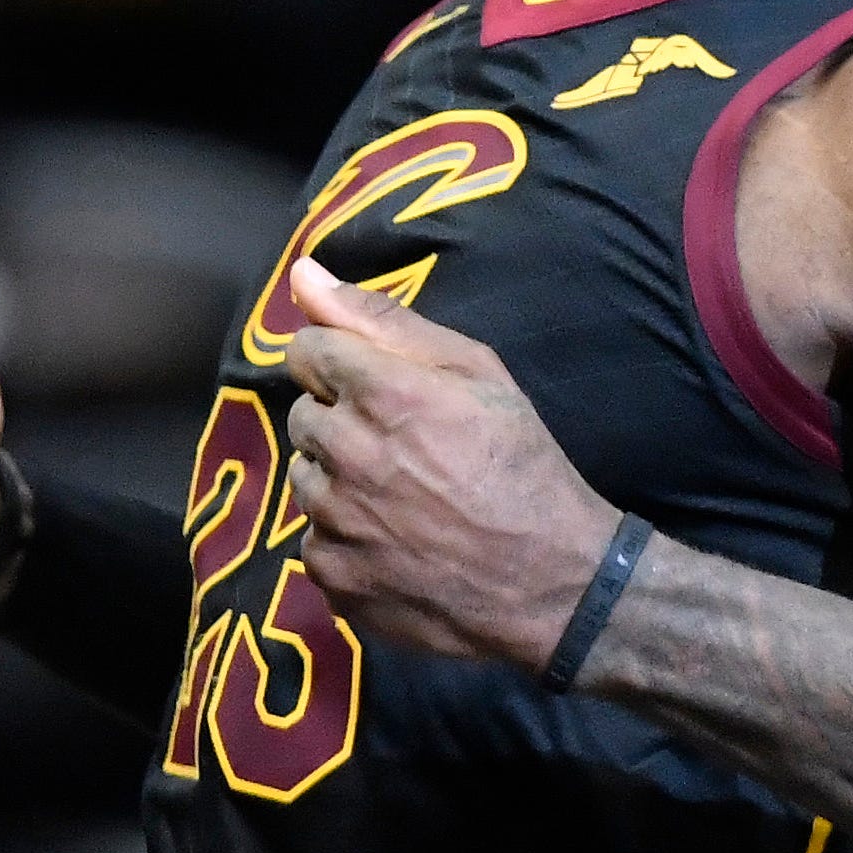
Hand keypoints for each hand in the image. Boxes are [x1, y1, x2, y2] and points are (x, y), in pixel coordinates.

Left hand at [283, 259, 620, 670]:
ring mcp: (334, 522)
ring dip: (338, 479)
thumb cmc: (520, 461)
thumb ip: (382, 320)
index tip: (374, 384)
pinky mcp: (333, 578)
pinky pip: (314, 541)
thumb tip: (302, 273)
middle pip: (302, 415)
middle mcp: (346, 453)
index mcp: (382, 392)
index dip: (339, 362)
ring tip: (400, 496)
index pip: (306, 350)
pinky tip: (395, 542)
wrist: (551, 579)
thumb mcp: (475, 370)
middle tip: (401, 446)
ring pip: (304, 478)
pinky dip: (345, 539)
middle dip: (341, 421)